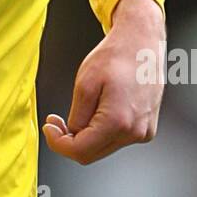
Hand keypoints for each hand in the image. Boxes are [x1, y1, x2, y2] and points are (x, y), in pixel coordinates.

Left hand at [42, 0, 165, 164]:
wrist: (142, 42)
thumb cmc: (116, 56)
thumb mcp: (85, 84)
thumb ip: (76, 117)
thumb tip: (72, 135)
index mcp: (118, 122)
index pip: (80, 151)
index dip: (58, 143)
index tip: (49, 128)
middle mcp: (135, 132)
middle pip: (92, 153)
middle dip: (70, 140)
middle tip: (57, 122)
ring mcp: (144, 132)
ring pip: (103, 147)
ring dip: (87, 135)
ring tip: (84, 108)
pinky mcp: (147, 128)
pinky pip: (117, 138)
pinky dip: (102, 130)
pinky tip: (101, 108)